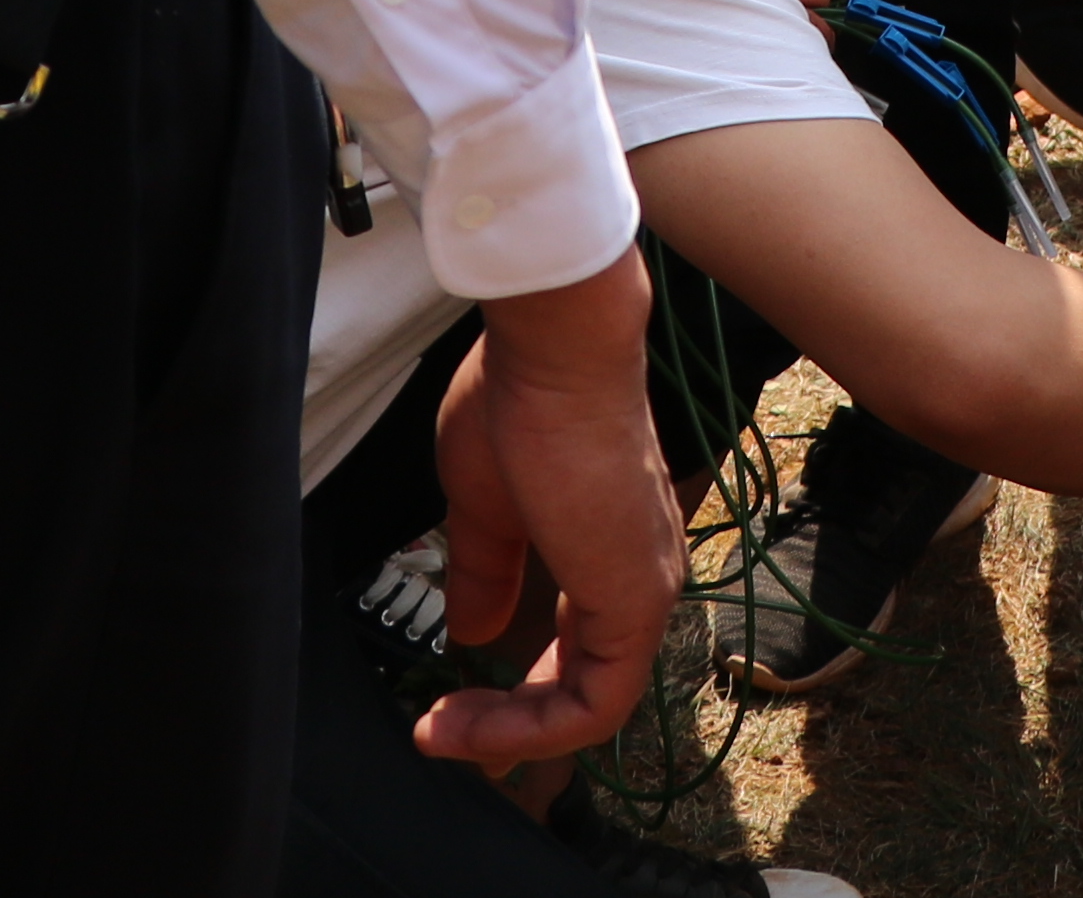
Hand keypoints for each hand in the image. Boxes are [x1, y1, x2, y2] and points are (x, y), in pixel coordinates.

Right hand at [419, 253, 675, 766]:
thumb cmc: (519, 402)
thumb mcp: (484, 504)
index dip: (512, 690)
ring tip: (439, 732)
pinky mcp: (634, 605)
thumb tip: (476, 631)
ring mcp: (643, 594)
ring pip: (591, 707)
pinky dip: (531, 728)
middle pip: (583, 688)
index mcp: (608, 550)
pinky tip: (468, 721)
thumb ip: (487, 570)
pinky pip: (594, 706)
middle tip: (439, 732)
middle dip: (507, 724)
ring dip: (510, 732)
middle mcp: (638, 577)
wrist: (553, 351)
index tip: (442, 699)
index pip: (575, 650)